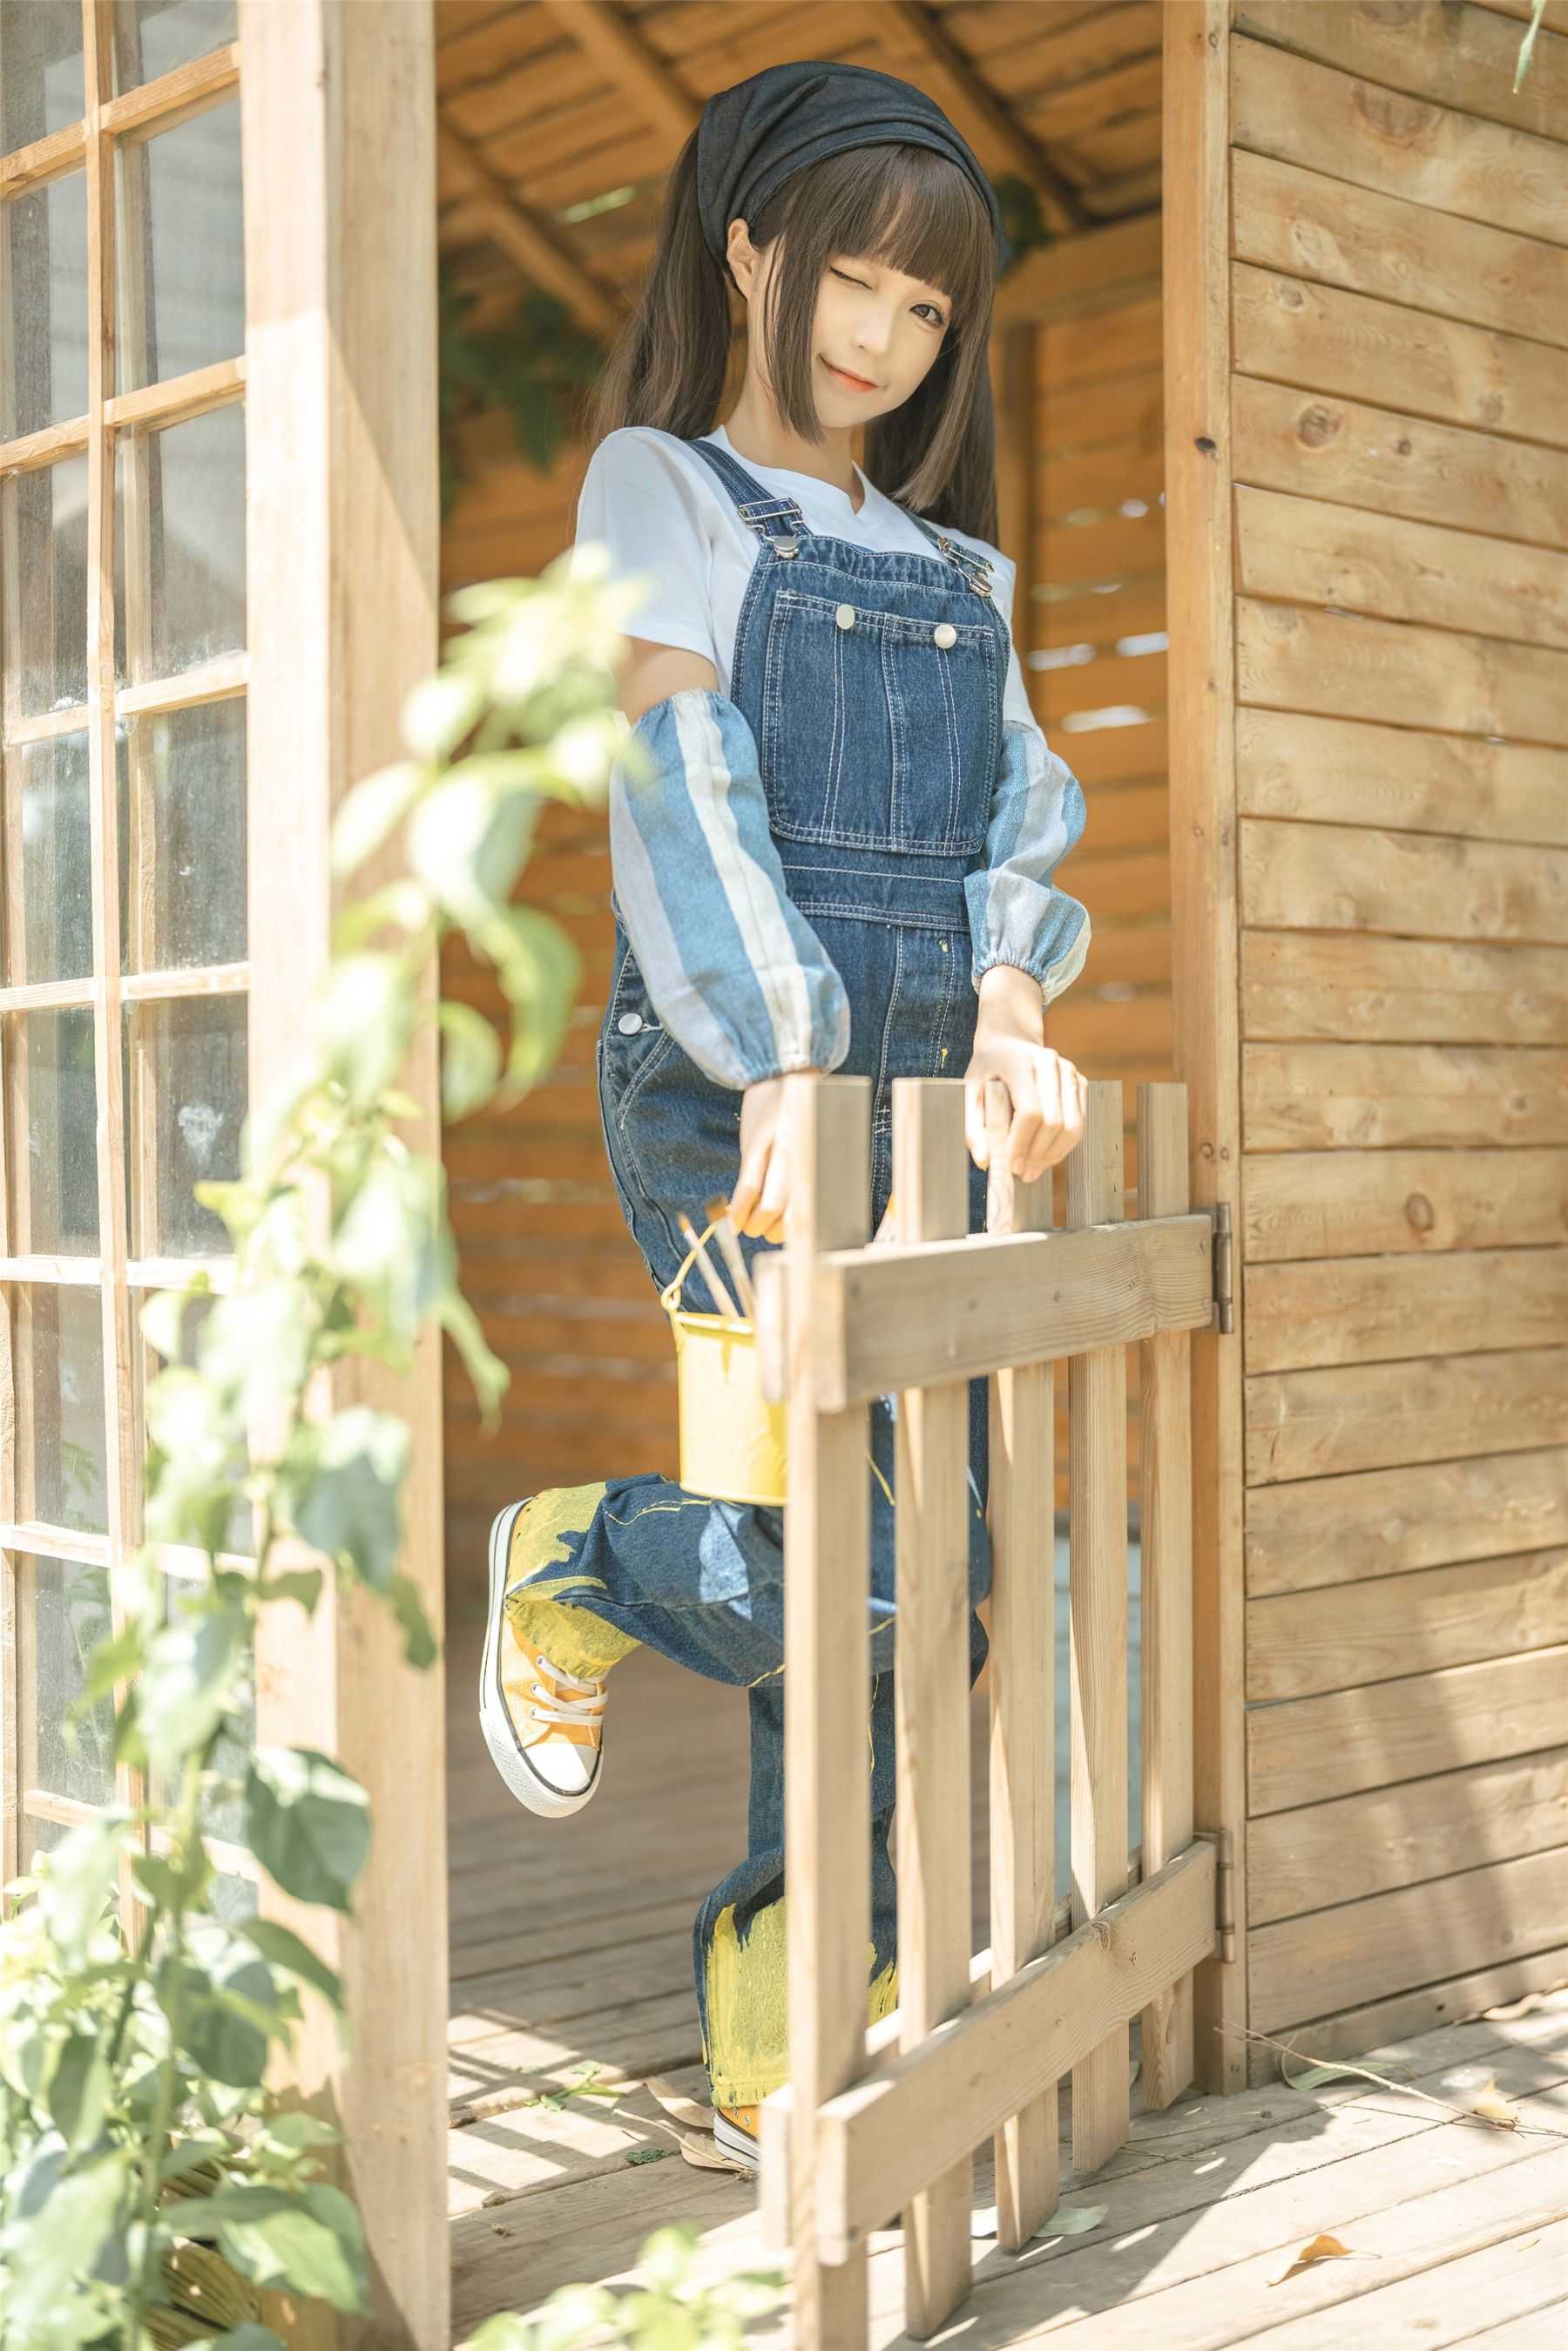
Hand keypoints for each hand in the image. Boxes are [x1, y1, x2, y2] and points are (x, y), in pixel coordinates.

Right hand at [729, 1071, 823, 1241]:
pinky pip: (746, 1188)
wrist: (783, 1070)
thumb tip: (803, 1211)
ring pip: (767, 1207)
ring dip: (755, 1226)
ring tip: (750, 1227)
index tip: (796, 1242)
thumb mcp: (813, 1141)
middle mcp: (802, 1159)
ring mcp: (778, 1153)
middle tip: (769, 1232)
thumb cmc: (802, 1110)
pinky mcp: (755, 1146)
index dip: (802, 1233)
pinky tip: (733, 1220)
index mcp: (819, 1159)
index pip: (812, 1207)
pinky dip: (738, 1210)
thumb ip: (807, 1172)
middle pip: (789, 1213)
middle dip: (776, 1233)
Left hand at [964, 968, 1085, 1182]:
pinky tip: (1046, 1157)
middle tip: (1022, 1175)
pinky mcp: (1080, 1082)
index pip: (1030, 1110)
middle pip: (1054, 1121)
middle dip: (1038, 1154)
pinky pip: (1079, 1122)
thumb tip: (984, 1162)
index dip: (1022, 1142)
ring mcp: (1070, 1072)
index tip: (1011, 1165)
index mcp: (1021, 1061)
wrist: (1010, 1040)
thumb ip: (972, 1125)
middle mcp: (1051, 1063)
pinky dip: (1064, 1146)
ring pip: (1072, 1125)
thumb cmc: (987, 1068)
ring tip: (1034, 1171)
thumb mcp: (969, 1090)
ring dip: (1054, 1155)